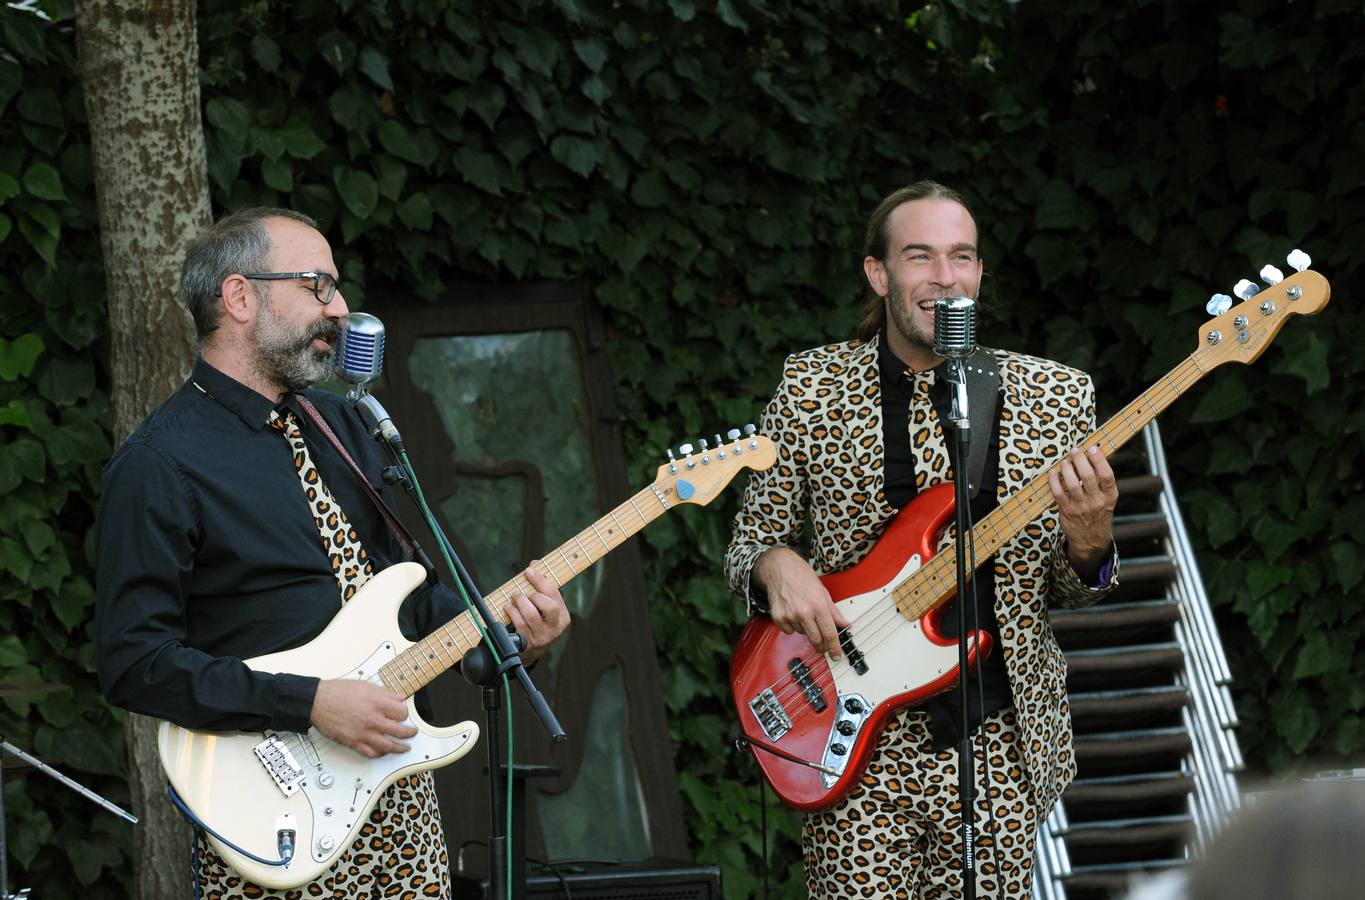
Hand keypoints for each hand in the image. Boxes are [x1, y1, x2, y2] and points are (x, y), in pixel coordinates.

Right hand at [310, 679, 416, 757]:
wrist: (318, 702)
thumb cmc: (338, 692)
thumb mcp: (366, 685)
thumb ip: (385, 693)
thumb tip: (399, 698)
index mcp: (377, 703)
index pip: (402, 713)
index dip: (405, 714)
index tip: (404, 715)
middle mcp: (372, 720)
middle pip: (399, 731)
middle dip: (409, 733)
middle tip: (412, 733)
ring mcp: (363, 733)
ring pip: (387, 746)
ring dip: (399, 748)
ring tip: (404, 748)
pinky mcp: (353, 742)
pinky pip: (370, 753)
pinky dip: (379, 754)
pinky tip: (383, 752)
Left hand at [506, 562, 570, 663]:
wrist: (531, 650)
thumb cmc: (538, 622)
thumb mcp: (544, 607)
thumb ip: (541, 586)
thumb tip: (534, 564)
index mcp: (563, 617)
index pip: (554, 594)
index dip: (540, 580)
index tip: (529, 570)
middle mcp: (555, 628)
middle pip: (549, 606)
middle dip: (533, 595)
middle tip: (522, 592)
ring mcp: (543, 637)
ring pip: (531, 615)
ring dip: (520, 602)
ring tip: (515, 597)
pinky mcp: (529, 643)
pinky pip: (519, 624)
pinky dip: (511, 612)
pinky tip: (508, 608)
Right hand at [754, 546, 849, 658]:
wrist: (780, 568)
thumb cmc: (802, 576)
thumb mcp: (823, 592)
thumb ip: (834, 611)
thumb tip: (844, 624)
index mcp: (819, 605)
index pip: (830, 633)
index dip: (834, 648)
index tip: (836, 656)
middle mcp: (805, 612)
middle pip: (816, 639)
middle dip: (821, 645)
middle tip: (823, 645)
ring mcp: (790, 615)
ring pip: (802, 634)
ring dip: (806, 629)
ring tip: (804, 614)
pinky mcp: (778, 617)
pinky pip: (789, 631)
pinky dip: (792, 626)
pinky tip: (792, 613)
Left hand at [1047, 445, 1118, 580]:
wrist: (1090, 540)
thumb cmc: (1098, 513)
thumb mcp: (1107, 499)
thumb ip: (1102, 481)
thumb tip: (1093, 455)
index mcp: (1110, 496)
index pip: (1107, 475)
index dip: (1099, 460)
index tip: (1092, 448)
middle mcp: (1097, 502)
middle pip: (1088, 476)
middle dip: (1079, 459)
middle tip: (1075, 451)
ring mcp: (1081, 507)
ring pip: (1072, 483)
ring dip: (1067, 468)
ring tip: (1066, 461)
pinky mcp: (1067, 511)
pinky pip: (1058, 492)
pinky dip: (1054, 480)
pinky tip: (1054, 472)